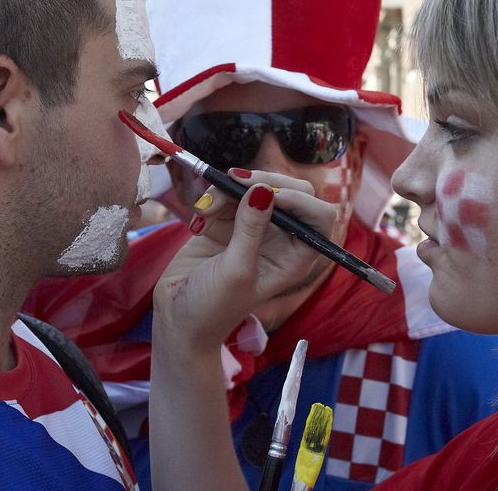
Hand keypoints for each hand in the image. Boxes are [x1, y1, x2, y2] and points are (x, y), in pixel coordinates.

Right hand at [152, 169, 339, 352]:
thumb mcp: (235, 271)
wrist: (178, 317)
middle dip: (262, 182)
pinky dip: (213, 197)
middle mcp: (281, 238)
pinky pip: (228, 192)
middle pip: (290, 191)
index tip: (269, 196)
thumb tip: (262, 191)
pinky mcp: (229, 220)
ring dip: (227, 190)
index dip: (300, 199)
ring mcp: (255, 227)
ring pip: (255, 187)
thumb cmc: (213, 308)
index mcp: (296, 256)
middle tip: (234, 181)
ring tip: (204, 211)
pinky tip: (199, 219)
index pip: (319, 215)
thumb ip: (250, 229)